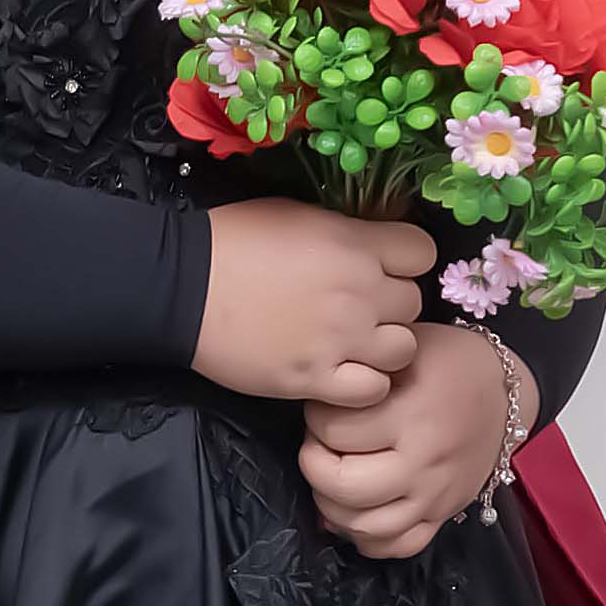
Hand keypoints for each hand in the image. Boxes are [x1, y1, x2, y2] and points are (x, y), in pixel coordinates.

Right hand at [191, 202, 433, 409]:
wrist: (183, 287)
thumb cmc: (233, 241)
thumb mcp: (298, 215)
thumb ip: (345, 232)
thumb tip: (371, 246)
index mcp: (355, 244)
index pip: (422, 252)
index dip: (404, 260)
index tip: (383, 267)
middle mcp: (359, 292)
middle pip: (413, 302)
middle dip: (391, 305)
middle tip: (360, 309)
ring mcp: (341, 339)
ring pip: (404, 349)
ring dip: (386, 347)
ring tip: (358, 346)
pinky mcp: (317, 379)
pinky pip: (372, 390)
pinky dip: (364, 385)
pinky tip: (343, 374)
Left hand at [299, 325, 531, 563]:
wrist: (503, 388)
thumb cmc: (444, 361)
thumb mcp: (402, 347)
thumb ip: (361, 371)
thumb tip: (316, 399)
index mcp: (411, 413)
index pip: (334, 431)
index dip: (315, 417)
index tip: (324, 407)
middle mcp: (424, 461)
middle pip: (344, 486)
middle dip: (316, 465)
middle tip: (321, 445)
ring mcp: (436, 494)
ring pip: (367, 526)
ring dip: (334, 506)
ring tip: (334, 477)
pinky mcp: (444, 514)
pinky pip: (400, 546)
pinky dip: (369, 538)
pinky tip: (358, 511)